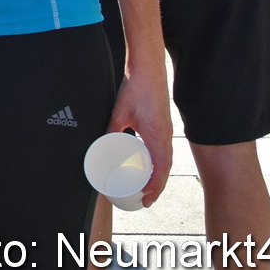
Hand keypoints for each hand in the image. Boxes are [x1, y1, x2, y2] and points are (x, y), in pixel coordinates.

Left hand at [107, 66, 172, 206]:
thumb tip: (102, 145)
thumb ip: (112, 130)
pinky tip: (151, 165)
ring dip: (159, 176)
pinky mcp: (164, 124)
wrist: (148, 69)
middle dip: (157, 187)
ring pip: (166, 160)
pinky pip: (165, 149)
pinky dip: (160, 162)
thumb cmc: (137, 88)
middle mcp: (165, 135)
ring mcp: (166, 130)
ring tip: (149, 188)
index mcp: (157, 136)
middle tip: (146, 200)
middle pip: (165, 169)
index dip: (154, 186)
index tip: (146, 198)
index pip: (161, 169)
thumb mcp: (119, 113)